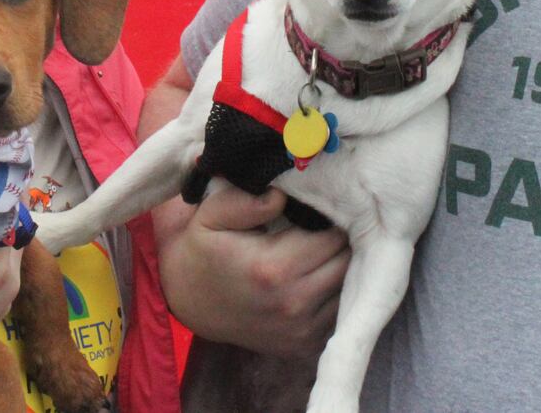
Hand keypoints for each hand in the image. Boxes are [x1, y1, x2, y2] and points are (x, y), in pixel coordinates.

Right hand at [156, 184, 348, 357]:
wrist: (191, 302)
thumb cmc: (204, 251)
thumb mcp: (211, 215)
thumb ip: (246, 201)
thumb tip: (282, 195)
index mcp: (273, 268)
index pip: (334, 237)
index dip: (335, 217)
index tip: (327, 206)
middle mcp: (292, 303)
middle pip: (348, 264)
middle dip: (345, 242)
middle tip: (332, 224)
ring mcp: (300, 330)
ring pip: (349, 290)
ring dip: (344, 268)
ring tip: (326, 248)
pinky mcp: (304, 345)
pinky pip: (340, 315)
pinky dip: (337, 294)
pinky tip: (319, 276)